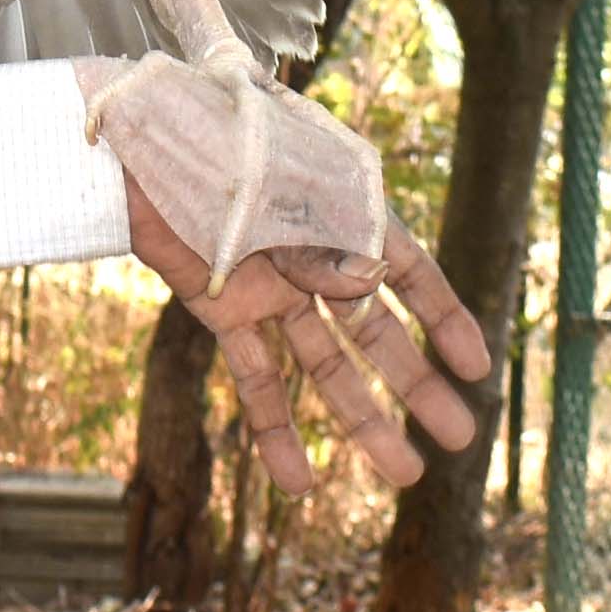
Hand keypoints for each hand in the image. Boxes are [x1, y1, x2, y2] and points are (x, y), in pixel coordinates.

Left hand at [86, 57, 492, 495]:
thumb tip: (367, 289)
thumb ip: (322, 240)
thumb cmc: (215, 133)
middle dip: (416, 385)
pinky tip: (297, 482)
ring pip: (324, 365)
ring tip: (405, 475)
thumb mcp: (281, 183)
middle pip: (376, 332)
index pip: (408, 273)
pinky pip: (255, 376)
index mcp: (344, 208)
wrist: (135, 129)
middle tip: (459, 437)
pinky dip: (274, 429)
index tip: (475, 369)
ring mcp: (269, 285)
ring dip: (363, 419)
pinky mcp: (222, 309)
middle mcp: (314, 253)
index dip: (443, 319)